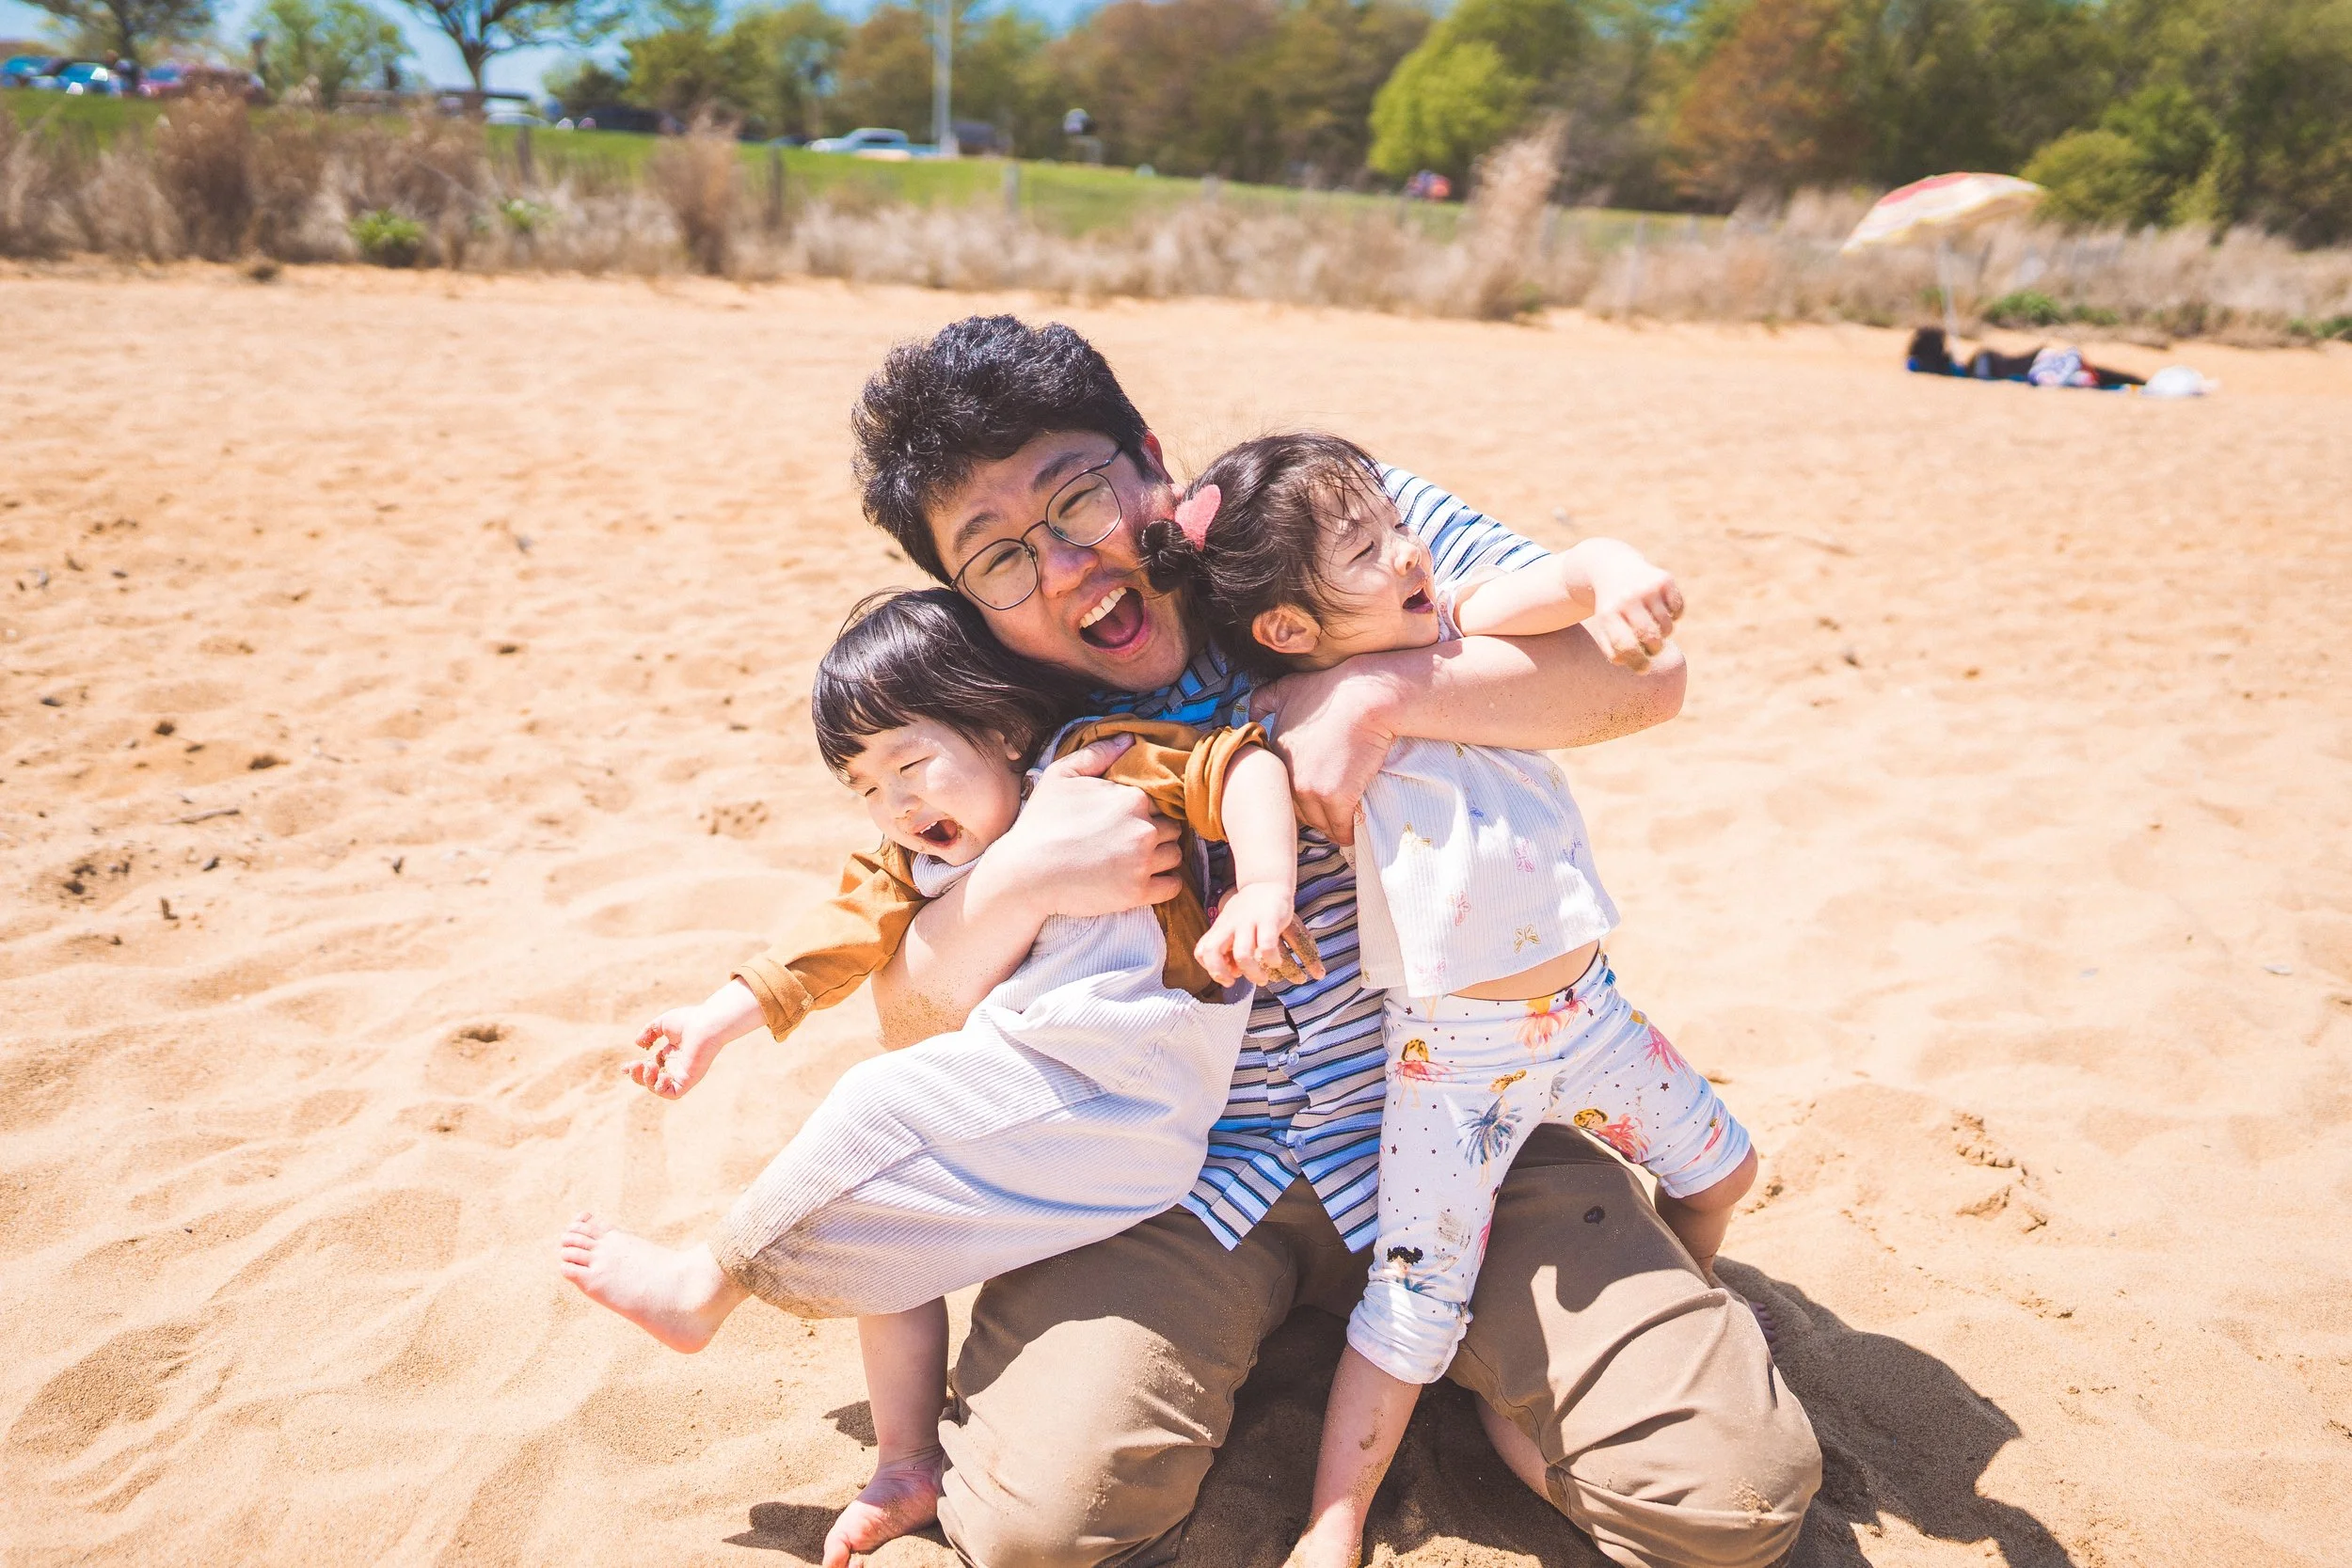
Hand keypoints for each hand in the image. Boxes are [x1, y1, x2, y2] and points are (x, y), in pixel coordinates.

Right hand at [628, 1002, 731, 1098]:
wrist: (706, 1024)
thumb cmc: (689, 1020)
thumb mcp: (663, 1024)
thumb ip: (649, 1032)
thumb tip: (639, 1044)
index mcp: (672, 1054)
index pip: (651, 1067)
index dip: (636, 1069)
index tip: (625, 1066)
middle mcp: (677, 1066)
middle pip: (650, 1080)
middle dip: (638, 1075)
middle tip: (635, 1064)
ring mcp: (682, 1074)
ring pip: (658, 1088)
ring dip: (647, 1080)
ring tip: (650, 1065)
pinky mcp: (689, 1080)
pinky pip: (672, 1093)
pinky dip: (661, 1087)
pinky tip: (662, 1073)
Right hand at [976, 733, 1181, 919]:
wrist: (1025, 873)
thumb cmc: (1041, 823)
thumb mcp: (1061, 776)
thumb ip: (1098, 754)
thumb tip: (1129, 738)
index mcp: (1132, 798)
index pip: (1160, 802)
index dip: (1146, 811)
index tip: (1126, 822)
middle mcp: (1144, 828)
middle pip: (1172, 828)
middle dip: (1156, 834)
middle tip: (1129, 842)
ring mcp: (1142, 862)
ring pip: (1175, 855)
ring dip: (1162, 857)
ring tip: (1135, 861)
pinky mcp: (1138, 893)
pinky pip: (1174, 886)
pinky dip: (1166, 883)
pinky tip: (1146, 880)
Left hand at [1195, 881, 1322, 988]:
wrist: (1267, 882)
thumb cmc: (1249, 910)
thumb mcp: (1231, 924)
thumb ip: (1228, 946)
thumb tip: (1234, 972)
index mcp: (1219, 928)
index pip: (1201, 951)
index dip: (1210, 968)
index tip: (1226, 975)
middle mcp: (1230, 925)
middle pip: (1212, 951)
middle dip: (1219, 973)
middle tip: (1235, 981)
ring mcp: (1248, 921)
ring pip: (1242, 954)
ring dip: (1252, 973)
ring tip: (1262, 978)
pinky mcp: (1269, 919)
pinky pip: (1267, 946)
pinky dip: (1271, 960)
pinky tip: (1275, 961)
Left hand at [1250, 665, 1398, 847]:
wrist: (1366, 697)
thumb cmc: (1332, 691)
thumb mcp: (1287, 689)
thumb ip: (1263, 699)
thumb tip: (1251, 710)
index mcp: (1275, 758)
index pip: (1279, 792)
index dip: (1296, 796)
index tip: (1310, 799)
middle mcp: (1288, 778)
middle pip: (1298, 812)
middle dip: (1312, 814)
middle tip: (1326, 816)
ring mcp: (1311, 790)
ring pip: (1319, 823)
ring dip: (1328, 827)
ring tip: (1338, 828)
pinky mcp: (1336, 799)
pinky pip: (1340, 829)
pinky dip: (1346, 834)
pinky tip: (1351, 836)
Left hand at [1579, 543, 1684, 671]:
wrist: (1613, 568)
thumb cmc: (1611, 608)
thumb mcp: (1605, 628)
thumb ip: (1616, 652)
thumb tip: (1642, 668)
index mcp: (1609, 615)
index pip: (1627, 647)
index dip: (1638, 662)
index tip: (1645, 668)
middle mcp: (1627, 600)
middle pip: (1651, 639)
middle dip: (1654, 649)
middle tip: (1651, 646)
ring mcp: (1647, 589)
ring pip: (1667, 627)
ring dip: (1664, 632)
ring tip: (1652, 624)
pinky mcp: (1664, 580)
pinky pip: (1678, 610)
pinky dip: (1674, 615)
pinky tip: (1660, 609)